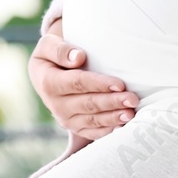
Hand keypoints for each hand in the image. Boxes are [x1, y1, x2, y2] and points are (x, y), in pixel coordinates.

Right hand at [29, 20, 138, 140]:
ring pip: (93, 120)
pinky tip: (123, 126)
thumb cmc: (52, 55)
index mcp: (48, 82)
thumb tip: (78, 57)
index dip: (99, 84)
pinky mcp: (75, 128)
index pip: (77, 83)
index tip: (119, 84)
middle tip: (132, 99)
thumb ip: (60, 49)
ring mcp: (65, 119)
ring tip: (131, 113)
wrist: (45, 74)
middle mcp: (56, 104)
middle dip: (112, 102)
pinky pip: (93, 133)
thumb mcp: (48, 45)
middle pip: (88, 104)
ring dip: (113, 118)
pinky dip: (109, 131)